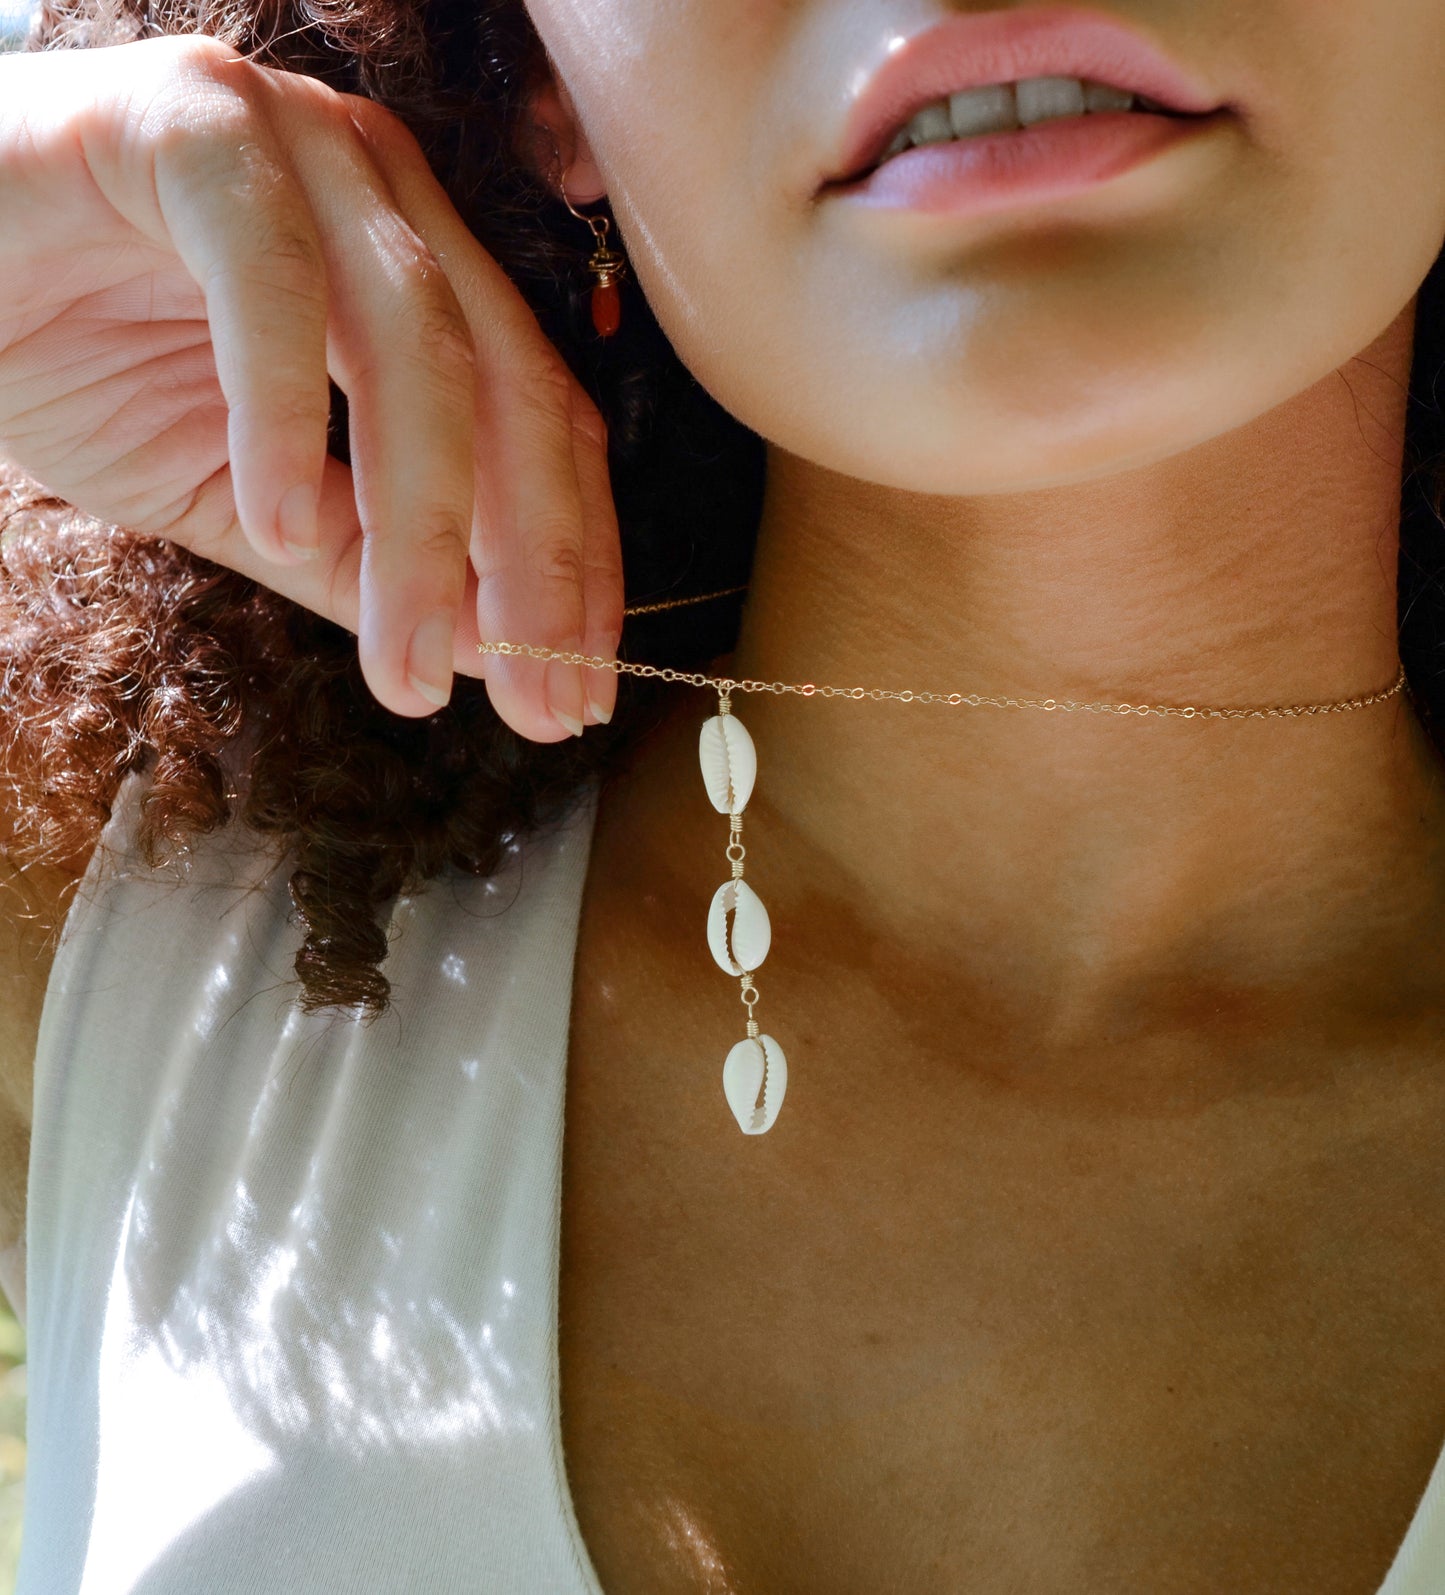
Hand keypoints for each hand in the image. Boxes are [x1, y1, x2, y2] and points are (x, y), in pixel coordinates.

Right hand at [0, 33, 622, 738]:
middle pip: (510, 392)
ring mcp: (301, 146)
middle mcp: (386, 200)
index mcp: (420, 272)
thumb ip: (364, 562)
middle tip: (534, 704)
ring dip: (421, 529)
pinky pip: (268, 280)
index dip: (576, 562)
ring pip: (414, 347)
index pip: (546, 422)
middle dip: (534, 568)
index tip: (579, 690)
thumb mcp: (250, 499)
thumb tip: (486, 650)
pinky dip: (283, 416)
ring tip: (407, 664)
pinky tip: (278, 527)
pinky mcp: (191, 121)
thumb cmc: (76, 357)